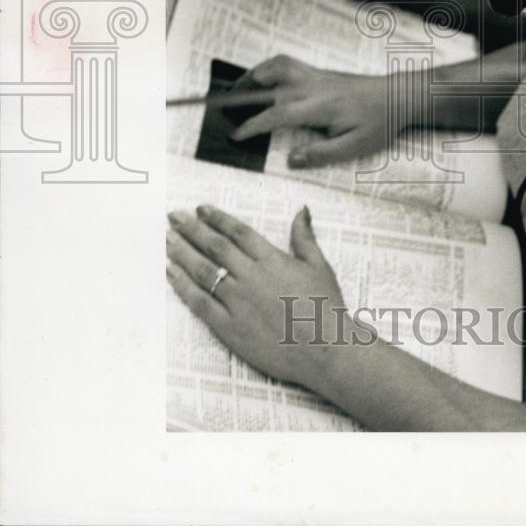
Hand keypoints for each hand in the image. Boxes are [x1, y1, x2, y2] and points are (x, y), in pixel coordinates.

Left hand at [166, 204, 348, 390]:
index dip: (217, 218)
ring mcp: (238, 302)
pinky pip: (200, 304)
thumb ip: (304, 237)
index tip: (199, 209)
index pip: (238, 232)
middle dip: (191, 229)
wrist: (325, 350)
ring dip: (183, 253)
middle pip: (216, 247)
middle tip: (173, 217)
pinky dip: (183, 287)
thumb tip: (301, 210)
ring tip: (167, 240)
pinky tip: (171, 274)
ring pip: (204, 272)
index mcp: (272, 259)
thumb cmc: (325, 307)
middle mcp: (251, 276)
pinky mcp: (230, 328)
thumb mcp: (319, 266)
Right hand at [229, 55, 401, 167]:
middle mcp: (312, 87)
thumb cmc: (379, 123)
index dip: (253, 126)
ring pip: (276, 67)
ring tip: (237, 91)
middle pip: (269, 83)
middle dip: (241, 95)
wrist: (399, 96)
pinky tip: (263, 81)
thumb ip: (321, 155)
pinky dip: (268, 68)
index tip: (235, 136)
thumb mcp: (354, 147)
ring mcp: (315, 76)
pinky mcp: (320, 73)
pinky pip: (287, 64)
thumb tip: (290, 160)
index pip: (276, 115)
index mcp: (319, 107)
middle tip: (221, 107)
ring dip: (253, 76)